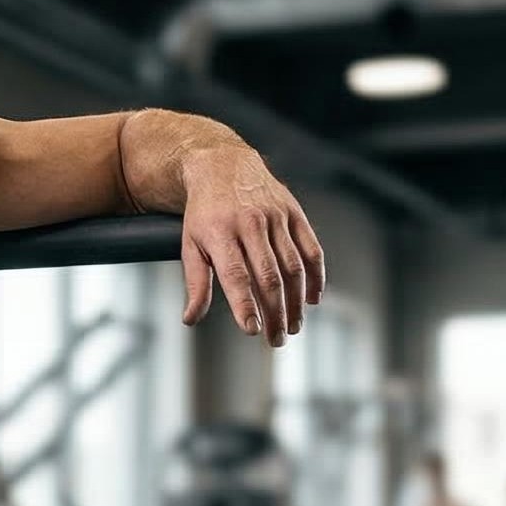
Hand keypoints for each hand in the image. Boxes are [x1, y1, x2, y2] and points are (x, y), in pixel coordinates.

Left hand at [178, 148, 324, 345]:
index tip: (253, 330)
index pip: (236, 276)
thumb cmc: (204, 213)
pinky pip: (311, 247)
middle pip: (268, 276)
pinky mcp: (293, 212)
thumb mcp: (190, 245)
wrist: (222, 165)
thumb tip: (191, 319)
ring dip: (297, 300)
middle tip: (277, 339)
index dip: (245, 305)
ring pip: (293, 265)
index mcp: (220, 233)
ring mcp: (275, 216)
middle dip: (275, 312)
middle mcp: (250, 223)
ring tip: (294, 326)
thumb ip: (195, 283)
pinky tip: (313, 298)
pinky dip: (316, 275)